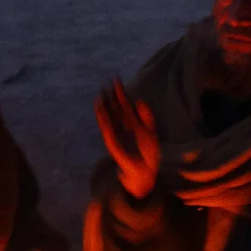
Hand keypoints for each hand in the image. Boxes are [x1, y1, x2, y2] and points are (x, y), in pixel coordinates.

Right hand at [95, 79, 160, 199]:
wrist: (145, 170)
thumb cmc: (149, 152)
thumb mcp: (151, 130)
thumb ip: (146, 116)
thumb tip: (138, 100)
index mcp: (131, 122)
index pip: (124, 104)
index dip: (120, 92)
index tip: (117, 80)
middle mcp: (122, 125)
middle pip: (114, 107)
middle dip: (111, 96)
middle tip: (107, 82)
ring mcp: (116, 132)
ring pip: (108, 115)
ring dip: (103, 105)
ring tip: (100, 93)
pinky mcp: (112, 140)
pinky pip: (106, 126)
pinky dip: (102, 117)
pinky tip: (99, 107)